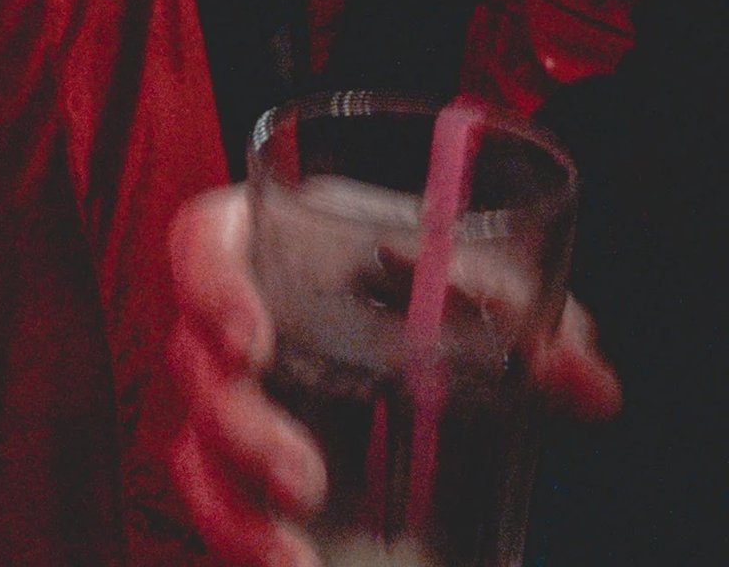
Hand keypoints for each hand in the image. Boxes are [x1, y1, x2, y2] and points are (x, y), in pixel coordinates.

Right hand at [167, 187, 619, 566]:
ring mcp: (232, 403)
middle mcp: (234, 322)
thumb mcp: (484, 284)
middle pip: (193, 364)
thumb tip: (584, 384)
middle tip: (304, 479)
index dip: (211, 288)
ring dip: (234, 510)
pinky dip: (244, 546)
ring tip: (291, 563)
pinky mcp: (246, 476)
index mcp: (273, 246)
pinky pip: (220, 511)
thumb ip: (527, 315)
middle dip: (239, 429)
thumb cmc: (436, 284)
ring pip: (194, 451)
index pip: (203, 244)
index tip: (251, 343)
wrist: (428, 334)